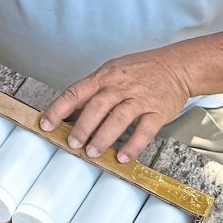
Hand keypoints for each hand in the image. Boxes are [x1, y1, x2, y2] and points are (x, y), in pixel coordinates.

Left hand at [39, 49, 191, 162]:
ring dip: (103, 137)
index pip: (75, 92)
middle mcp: (119, 86)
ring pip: (118, 118)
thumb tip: (66, 115)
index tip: (45, 124)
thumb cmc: (139, 71)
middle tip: (71, 144)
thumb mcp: (110, 73)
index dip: (58, 109)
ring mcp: (139, 98)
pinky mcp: (157, 110)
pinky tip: (123, 157)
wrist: (177, 65)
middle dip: (82, 127)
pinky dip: (133, 145)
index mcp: (103, 77)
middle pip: (96, 107)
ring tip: (92, 153)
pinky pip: (144, 130)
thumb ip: (90, 93)